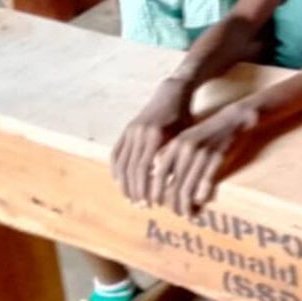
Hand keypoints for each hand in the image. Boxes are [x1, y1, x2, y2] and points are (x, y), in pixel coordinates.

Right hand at [111, 79, 192, 202]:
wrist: (172, 94)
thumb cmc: (185, 118)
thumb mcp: (184, 137)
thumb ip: (176, 159)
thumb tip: (174, 188)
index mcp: (155, 135)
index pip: (145, 169)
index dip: (146, 188)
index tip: (151, 203)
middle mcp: (139, 133)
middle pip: (131, 169)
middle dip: (135, 190)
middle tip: (140, 206)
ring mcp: (130, 131)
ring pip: (122, 163)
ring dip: (125, 183)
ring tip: (131, 198)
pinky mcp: (126, 130)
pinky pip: (116, 153)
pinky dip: (116, 169)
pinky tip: (120, 182)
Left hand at [149, 103, 257, 214]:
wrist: (233, 120)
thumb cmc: (208, 133)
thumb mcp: (186, 140)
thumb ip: (172, 157)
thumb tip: (159, 180)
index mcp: (175, 145)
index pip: (159, 174)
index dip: (154, 192)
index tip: (154, 204)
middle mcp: (186, 150)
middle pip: (173, 184)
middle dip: (171, 203)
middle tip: (174, 212)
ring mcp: (202, 154)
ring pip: (188, 188)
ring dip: (185, 205)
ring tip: (186, 213)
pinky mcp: (217, 159)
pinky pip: (204, 184)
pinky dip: (200, 197)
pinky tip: (199, 204)